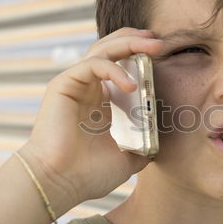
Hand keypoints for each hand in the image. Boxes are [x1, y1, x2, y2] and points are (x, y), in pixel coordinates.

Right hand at [17, 28, 163, 212]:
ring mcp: (75, 84)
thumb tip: (160, 144)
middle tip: (159, 41)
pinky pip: (92, 65)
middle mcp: (88, 88)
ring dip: (129, 44)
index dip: (139, 54)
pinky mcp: (64, 84)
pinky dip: (113, 69)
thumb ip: (143, 146)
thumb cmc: (88, 174)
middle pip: (112, 49)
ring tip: (154, 47)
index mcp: (101, 101)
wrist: (61, 183)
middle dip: (136, 40)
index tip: (161, 53)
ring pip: (102, 49)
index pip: (121, 65)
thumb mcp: (127, 159)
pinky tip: (131, 85)